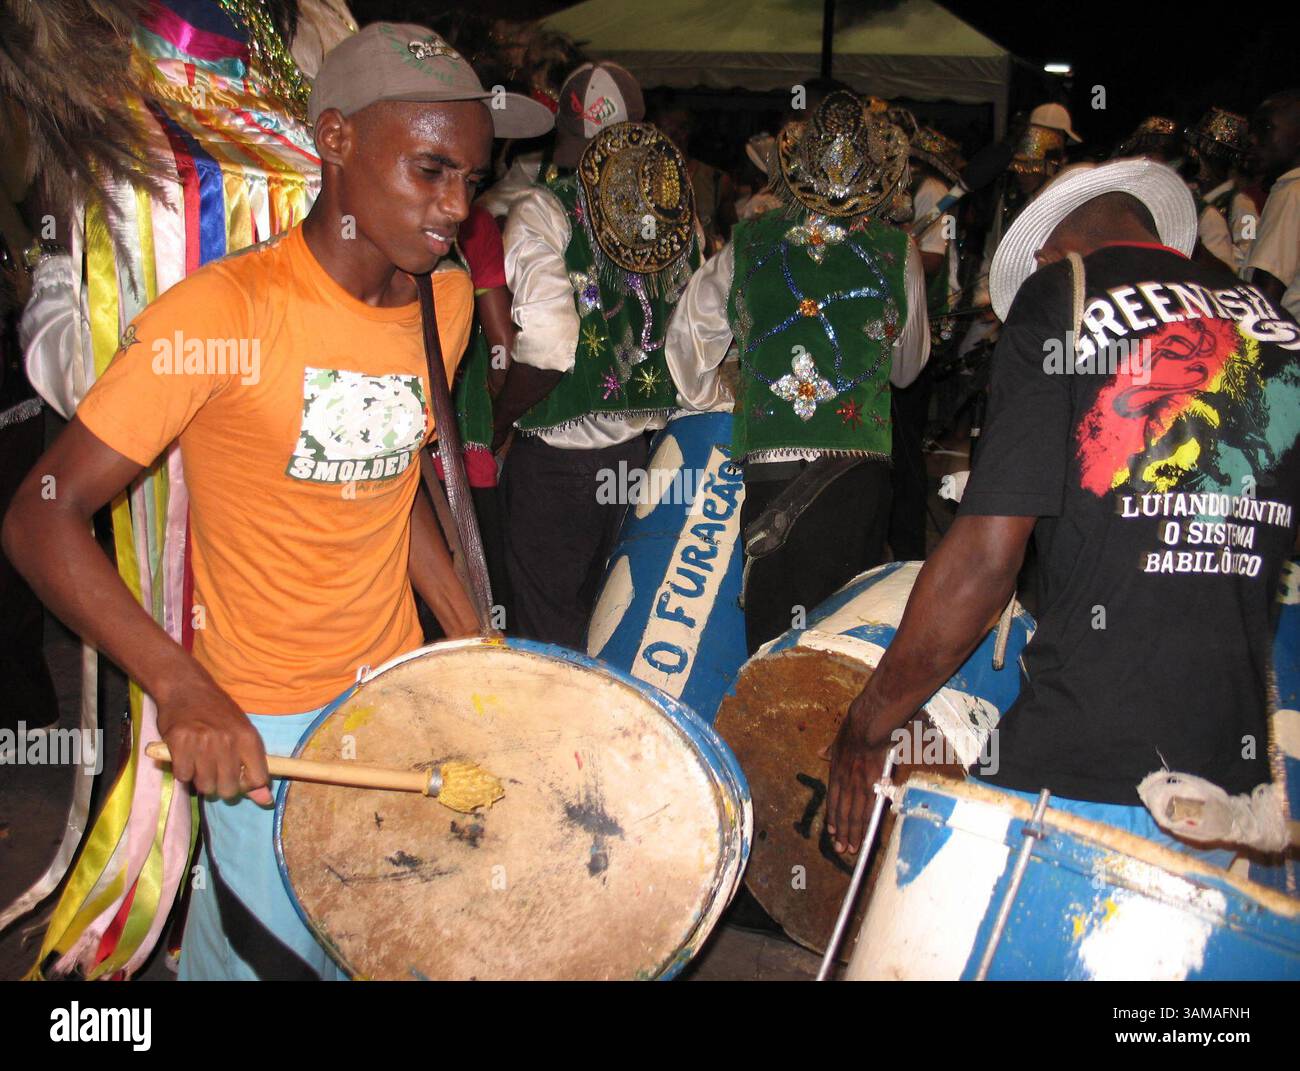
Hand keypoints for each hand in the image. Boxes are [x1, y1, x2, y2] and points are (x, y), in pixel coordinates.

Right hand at [155, 671, 270, 805]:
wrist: (186, 688)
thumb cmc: (218, 713)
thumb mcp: (242, 734)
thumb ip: (254, 768)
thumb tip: (265, 801)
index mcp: (249, 738)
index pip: (257, 779)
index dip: (247, 785)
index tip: (237, 777)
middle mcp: (228, 741)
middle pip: (228, 789)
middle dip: (221, 786)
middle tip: (214, 770)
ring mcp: (202, 742)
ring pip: (204, 785)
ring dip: (200, 779)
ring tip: (199, 761)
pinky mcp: (179, 742)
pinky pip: (183, 776)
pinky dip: (183, 771)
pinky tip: (185, 756)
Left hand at [825, 694, 891, 854]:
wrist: (868, 722)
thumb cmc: (855, 727)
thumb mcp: (836, 739)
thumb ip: (830, 751)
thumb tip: (820, 753)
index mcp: (835, 771)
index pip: (833, 799)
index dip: (833, 816)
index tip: (832, 831)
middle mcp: (844, 781)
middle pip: (842, 811)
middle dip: (841, 832)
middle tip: (841, 849)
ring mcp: (858, 783)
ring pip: (855, 814)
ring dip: (853, 833)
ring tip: (852, 848)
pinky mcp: (873, 783)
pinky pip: (869, 808)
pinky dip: (867, 823)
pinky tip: (867, 834)